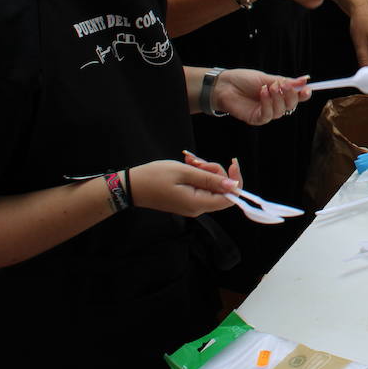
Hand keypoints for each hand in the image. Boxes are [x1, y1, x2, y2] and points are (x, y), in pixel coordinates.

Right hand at [126, 157, 240, 216]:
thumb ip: (210, 178)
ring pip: (212, 185)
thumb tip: (234, 185)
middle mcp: (198, 208)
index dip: (236, 180)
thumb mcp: (184, 172)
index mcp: (198, 203)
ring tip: (190, 160)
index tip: (232, 163)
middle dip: (215, 170)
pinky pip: (201, 186)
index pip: (230, 198)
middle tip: (198, 161)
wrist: (131, 186)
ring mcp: (192, 204)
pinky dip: (198, 174)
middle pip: (222, 190)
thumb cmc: (154, 177)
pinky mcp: (187, 199)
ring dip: (205, 170)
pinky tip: (188, 164)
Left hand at [213, 68, 309, 125]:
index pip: (296, 97)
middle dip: (290, 95)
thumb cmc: (244, 80)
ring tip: (268, 87)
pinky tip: (262, 93)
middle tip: (283, 84)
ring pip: (280, 111)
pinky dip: (267, 103)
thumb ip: (285, 82)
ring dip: (276, 98)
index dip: (303, 94)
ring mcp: (266, 113)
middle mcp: (275, 105)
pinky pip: (267, 115)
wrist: (224, 85)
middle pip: (291, 105)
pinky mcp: (256, 119)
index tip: (307, 89)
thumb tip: (304, 80)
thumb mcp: (267, 78)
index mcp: (279, 94)